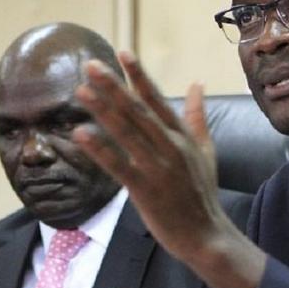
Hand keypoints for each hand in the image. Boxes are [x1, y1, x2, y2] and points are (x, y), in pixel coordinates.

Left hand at [74, 51, 222, 259]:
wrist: (206, 234)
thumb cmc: (202, 193)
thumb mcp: (206, 150)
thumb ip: (197, 116)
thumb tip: (197, 83)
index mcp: (182, 136)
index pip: (157, 99)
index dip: (138, 76)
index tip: (122, 53)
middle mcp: (170, 147)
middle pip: (138, 111)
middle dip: (113, 86)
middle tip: (90, 65)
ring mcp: (158, 168)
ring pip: (127, 133)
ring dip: (103, 110)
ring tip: (81, 91)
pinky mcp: (145, 190)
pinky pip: (119, 166)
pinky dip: (100, 150)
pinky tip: (81, 134)